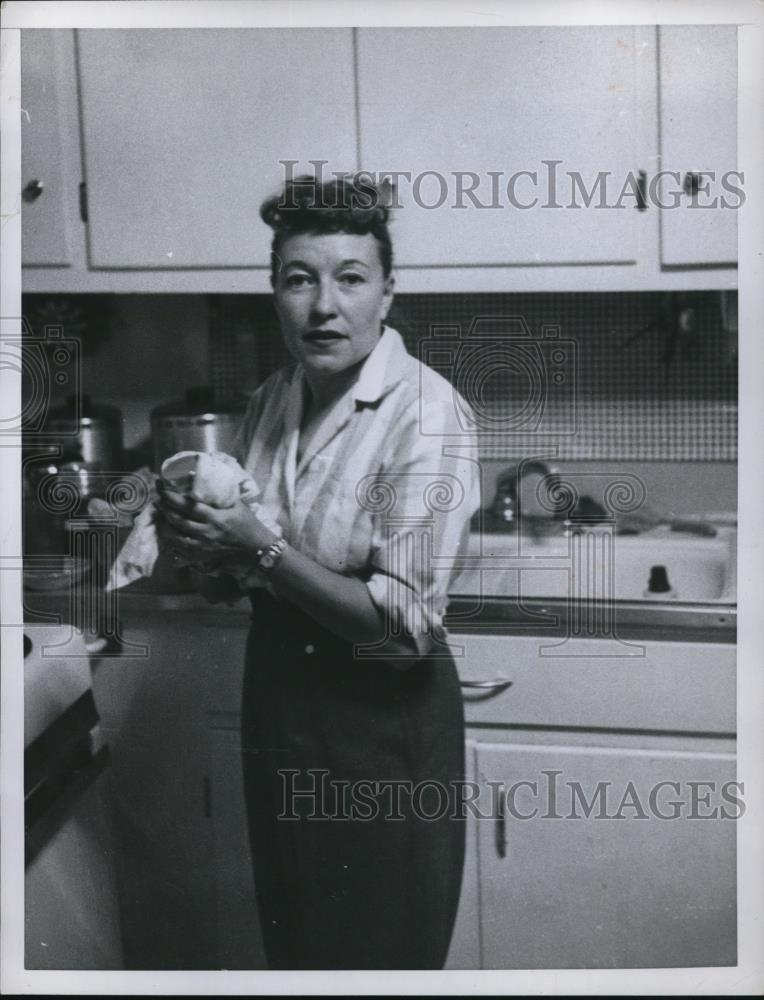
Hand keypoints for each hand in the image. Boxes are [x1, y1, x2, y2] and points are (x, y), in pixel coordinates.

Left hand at [155, 481, 277, 563]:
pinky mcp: (204, 557)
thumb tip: (210, 479)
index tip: (162, 488)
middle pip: (178, 521)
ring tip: (161, 516)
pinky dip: (173, 543)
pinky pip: (182, 552)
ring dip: (165, 526)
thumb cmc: (249, 524)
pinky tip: (170, 535)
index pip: (188, 506)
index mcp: (216, 518)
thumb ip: (222, 495)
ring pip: (176, 537)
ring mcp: (204, 546)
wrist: (257, 548)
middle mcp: (207, 532)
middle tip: (158, 500)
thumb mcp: (238, 505)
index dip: (172, 497)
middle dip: (164, 509)